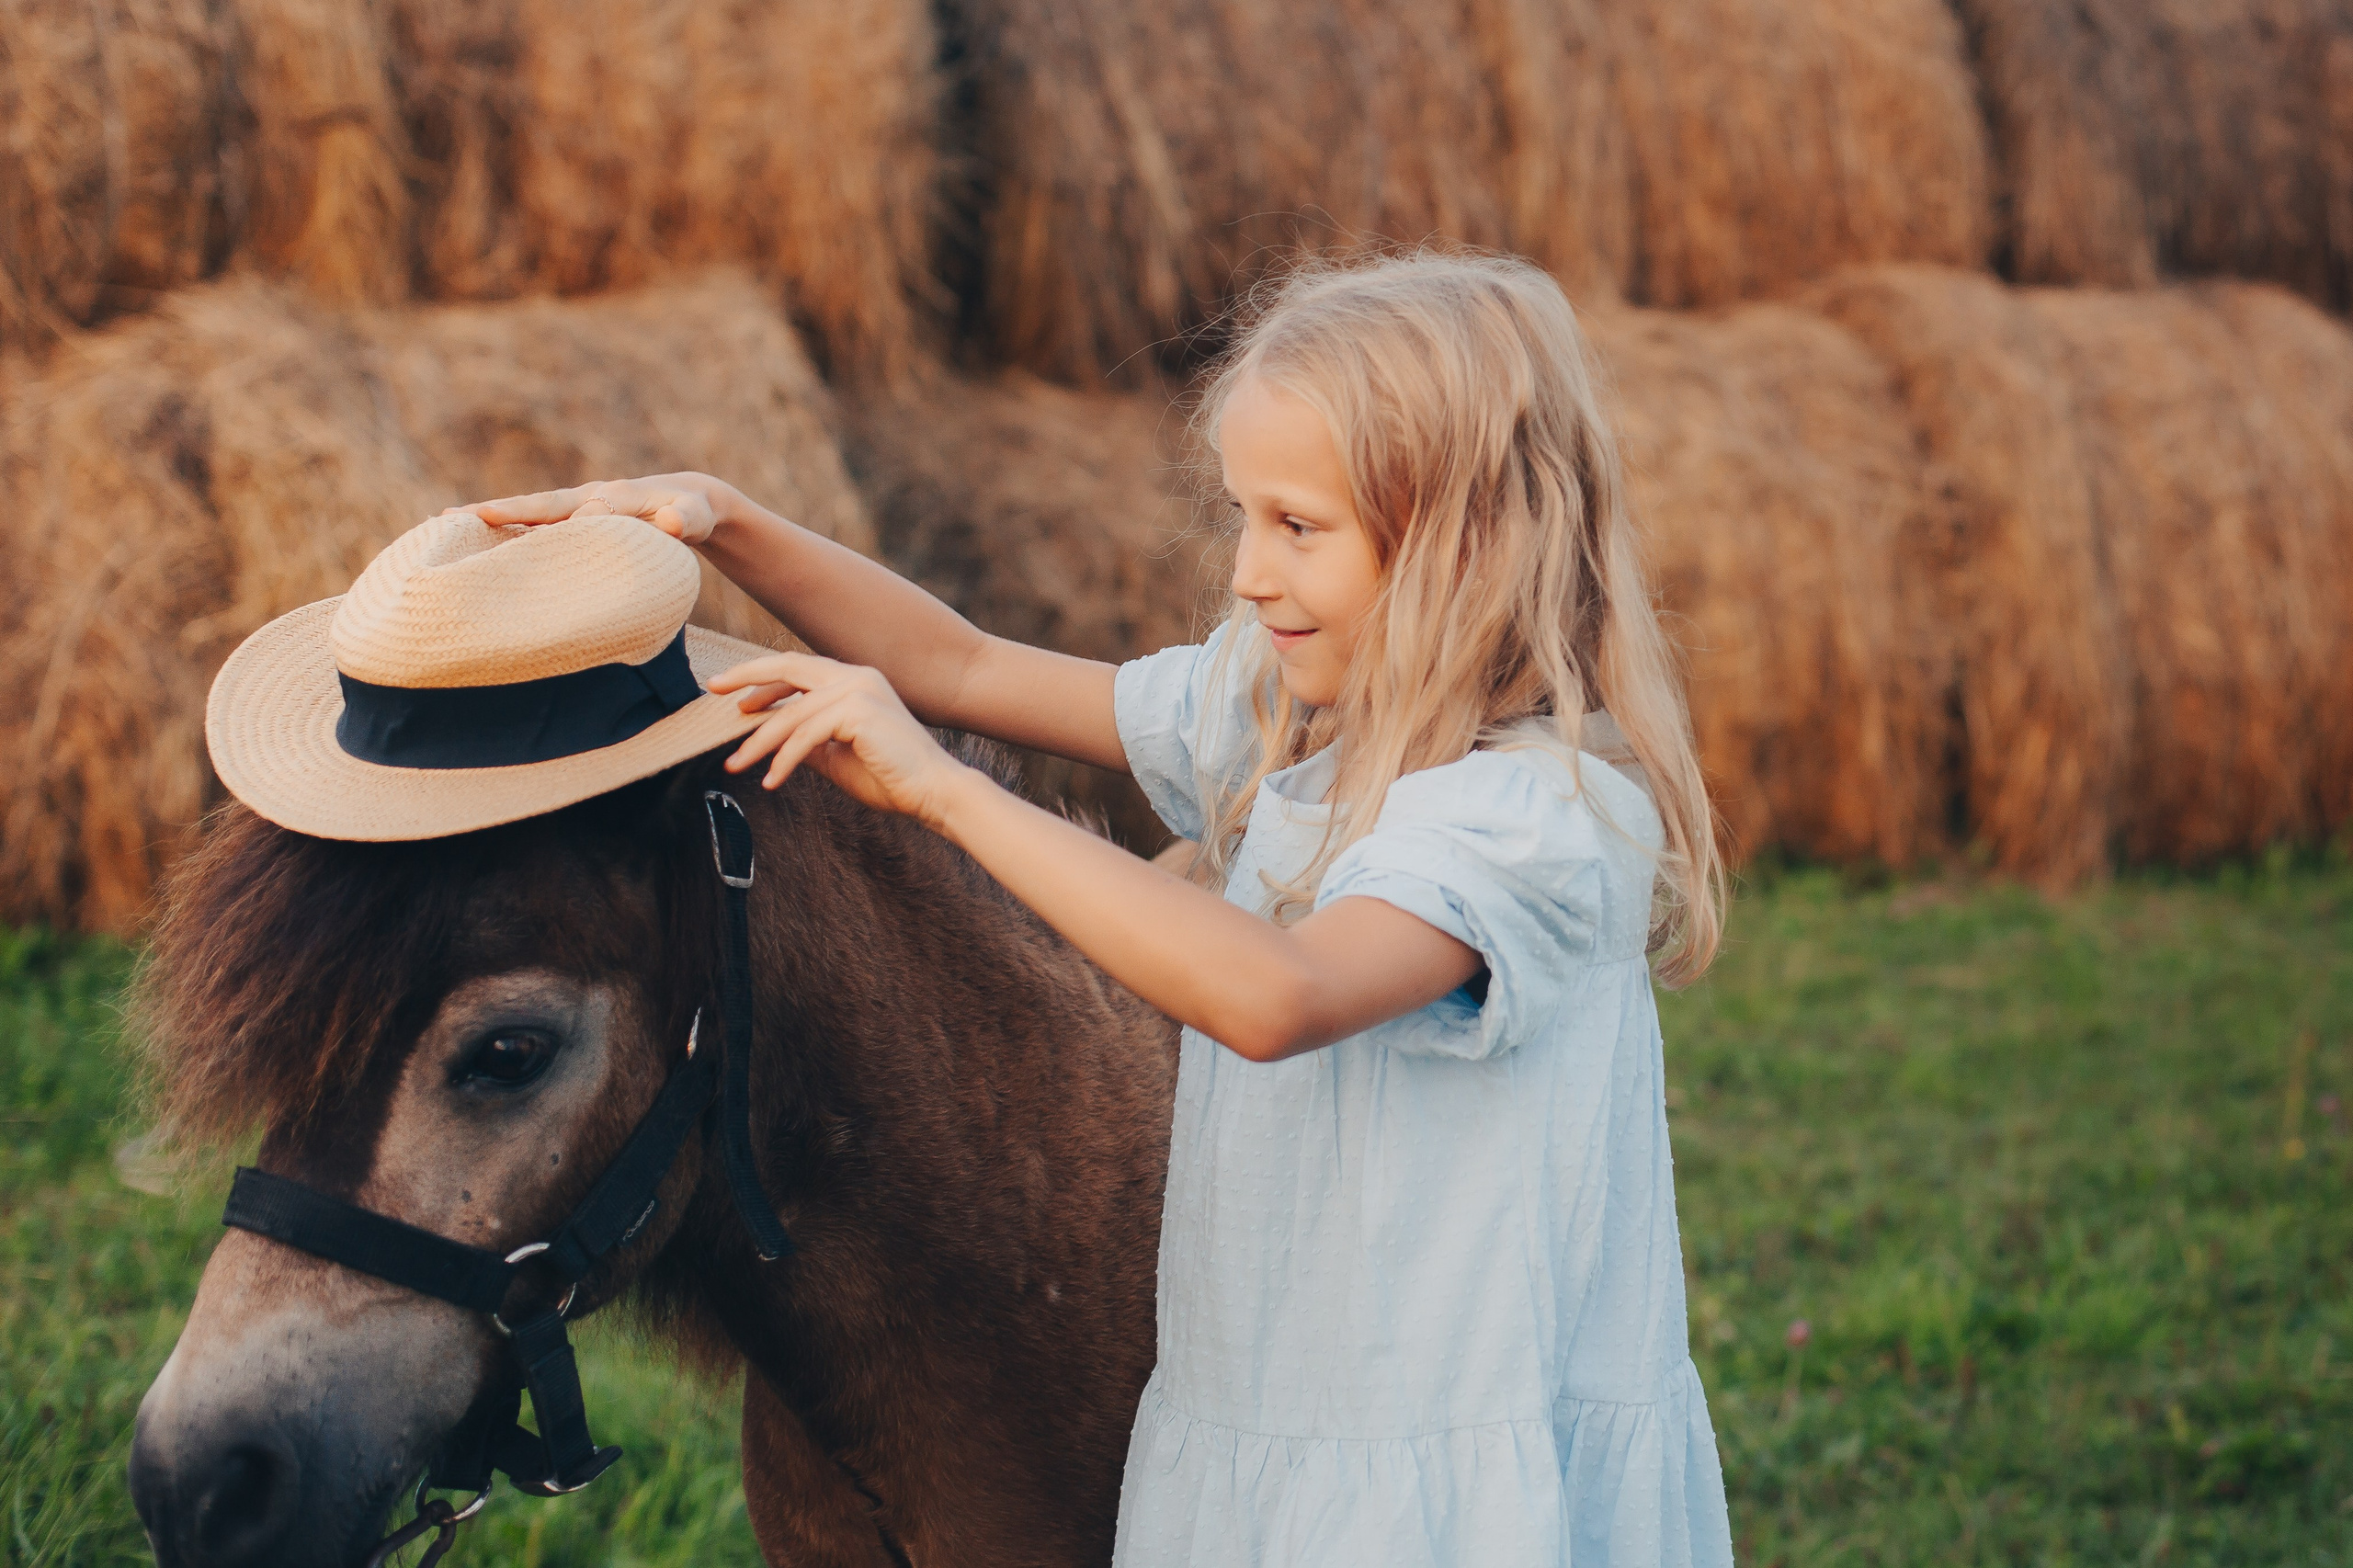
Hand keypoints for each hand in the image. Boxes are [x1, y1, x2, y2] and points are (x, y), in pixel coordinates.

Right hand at [460, 472, 743, 545]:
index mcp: (615, 497)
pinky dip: (503, 531)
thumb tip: (676, 522)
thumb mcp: (696, 516)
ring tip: (445, 524)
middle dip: (502, 512)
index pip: (584, 512)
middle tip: (457, 517)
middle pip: (539, 505)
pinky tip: (471, 544)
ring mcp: (575, 508)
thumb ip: (689, 520)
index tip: (546, 533)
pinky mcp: (571, 522)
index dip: (567, 524)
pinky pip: (533, 525)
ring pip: (529, 514)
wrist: (688, 502)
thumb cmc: (692, 512)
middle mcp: (587, 497)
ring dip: (489, 519)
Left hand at [711, 653, 974, 826]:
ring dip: (759, 741)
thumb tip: (771, 741)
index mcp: (855, 681)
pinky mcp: (859, 712)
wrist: (933, 792)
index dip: (761, 680)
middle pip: (788, 667)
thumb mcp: (836, 757)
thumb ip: (807, 741)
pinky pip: (807, 733)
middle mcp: (857, 676)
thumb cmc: (890, 778)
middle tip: (712, 690)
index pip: (798, 669)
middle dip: (747, 678)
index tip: (731, 696)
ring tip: (735, 765)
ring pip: (792, 712)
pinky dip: (784, 758)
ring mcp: (859, 690)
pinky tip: (771, 779)